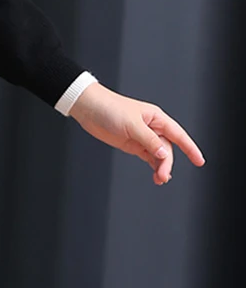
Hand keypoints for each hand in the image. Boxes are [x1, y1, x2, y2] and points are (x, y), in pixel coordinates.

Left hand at [69, 83, 204, 184]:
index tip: (200, 161)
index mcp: (155, 118)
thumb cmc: (109, 108)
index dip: (190, 148)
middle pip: (167, 148)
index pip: (178, 134)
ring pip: (158, 155)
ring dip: (161, 167)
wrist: (88, 108)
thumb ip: (148, 139)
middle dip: (167, 163)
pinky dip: (153, 166)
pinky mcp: (131, 144)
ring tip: (159, 179)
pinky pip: (148, 157)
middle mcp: (151, 127)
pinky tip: (156, 175)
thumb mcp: (131, 124)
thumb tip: (163, 152)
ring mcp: (141, 137)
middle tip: (163, 175)